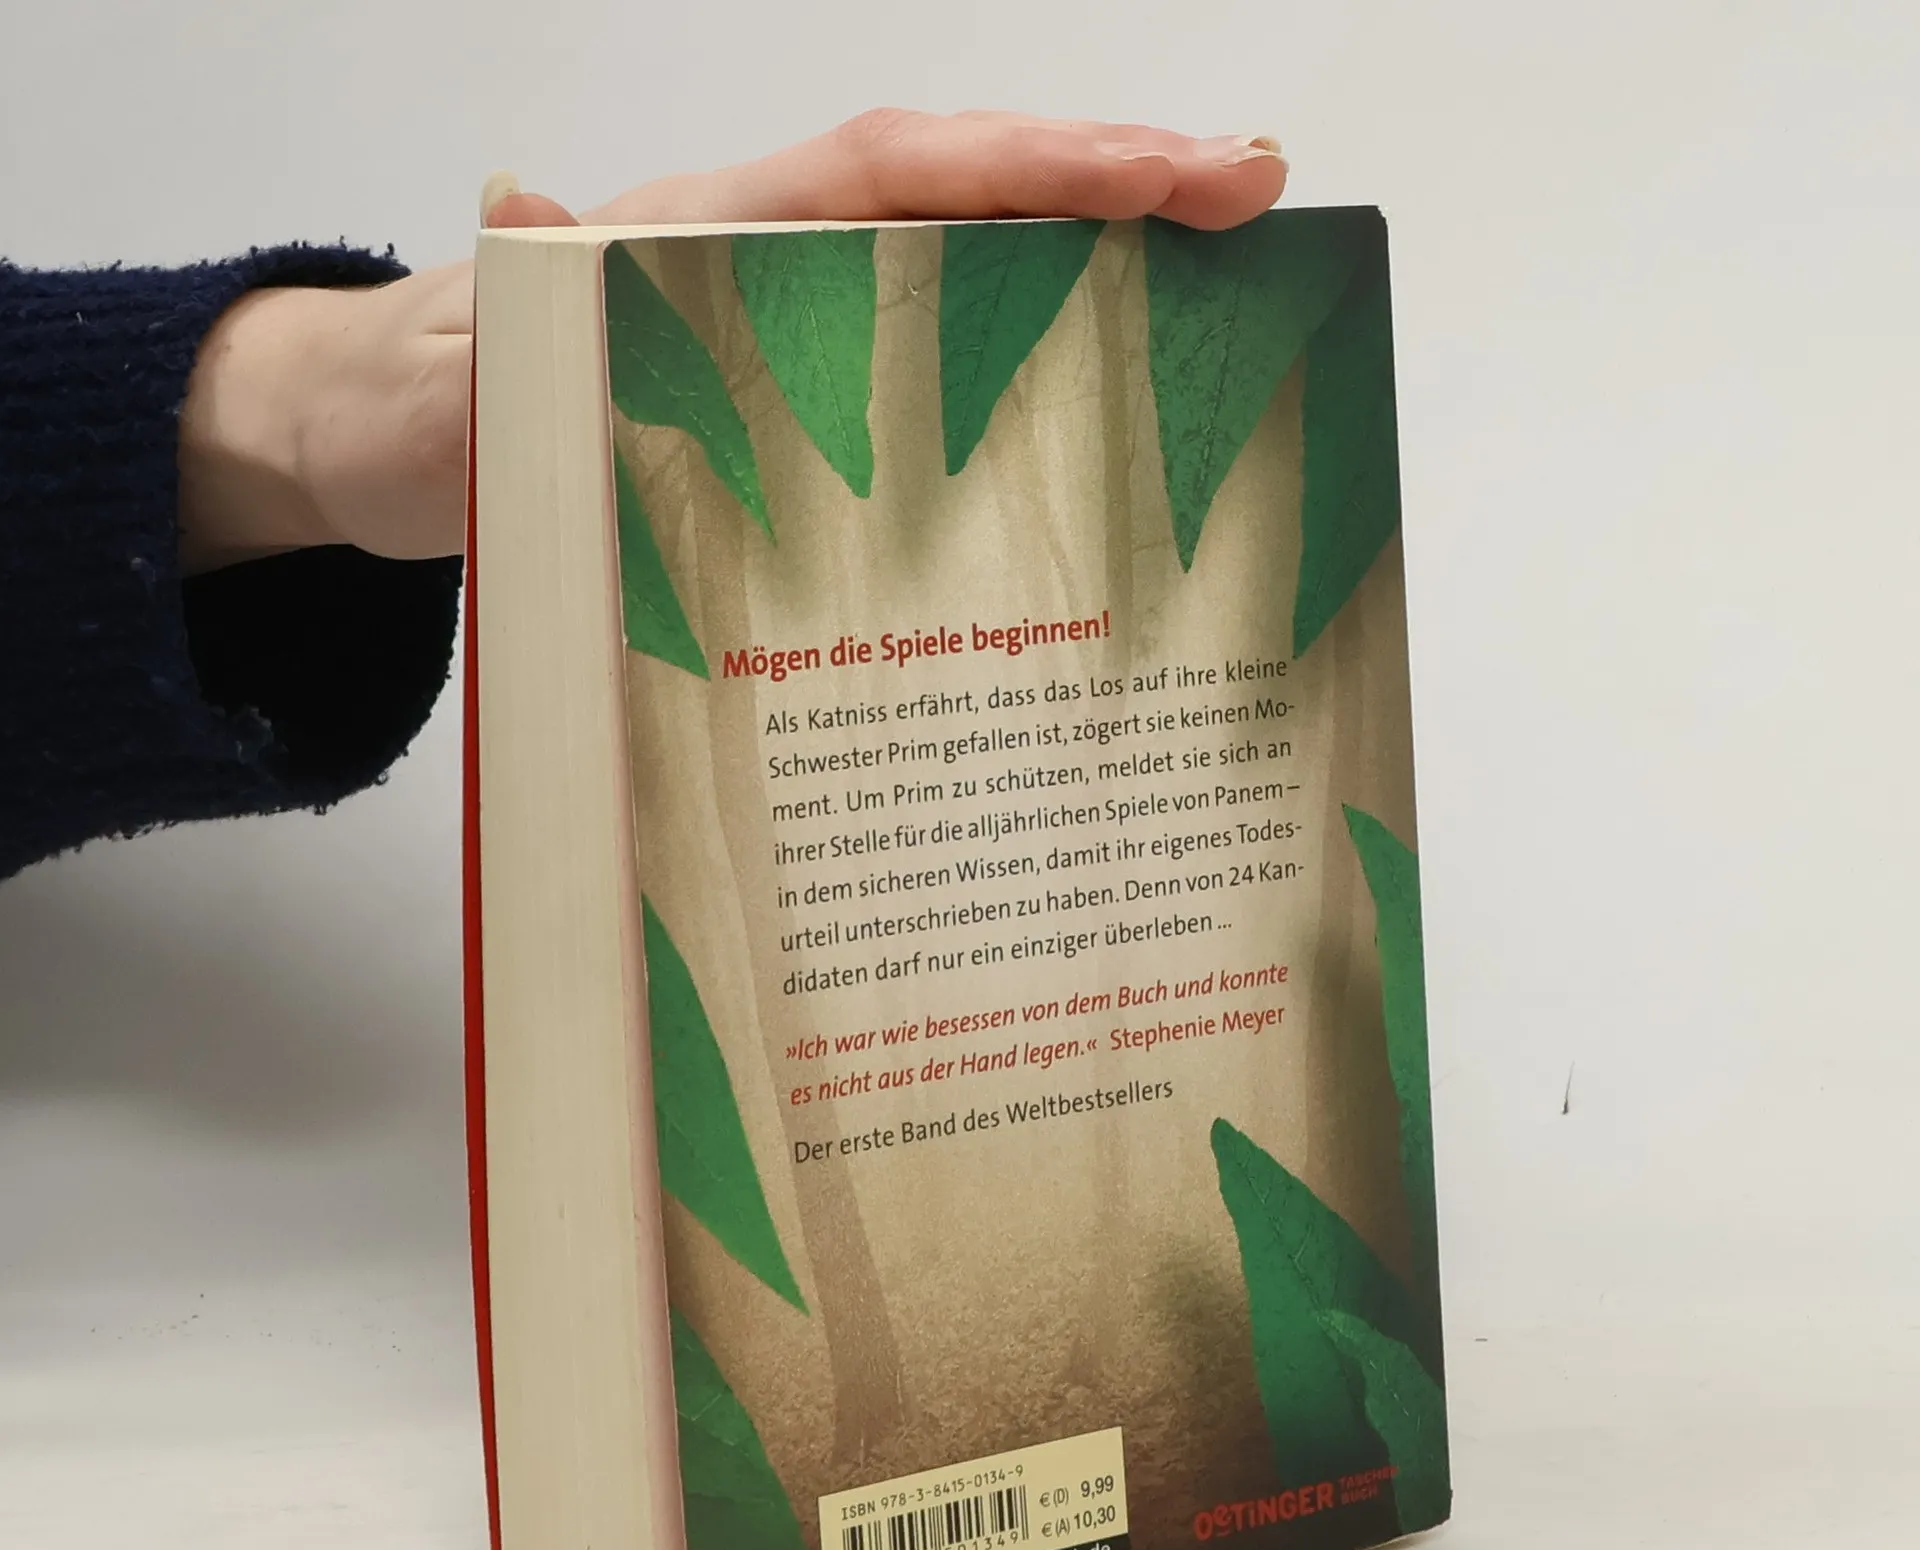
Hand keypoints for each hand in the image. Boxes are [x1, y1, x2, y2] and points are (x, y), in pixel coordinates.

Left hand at [178, 111, 1286, 572]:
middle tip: (1256, 200)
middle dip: (1115, 190)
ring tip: (1229, 303)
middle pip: (969, 202)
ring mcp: (800, 336)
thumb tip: (520, 204)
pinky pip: (935, 375)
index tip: (1163, 171)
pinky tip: (1106, 424)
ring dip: (1097, 282)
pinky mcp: (807, 409)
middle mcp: (775, 266)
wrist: (391, 449)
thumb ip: (504, 311)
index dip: (1027, 168)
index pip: (894, 177)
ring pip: (970, 281)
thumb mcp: (453, 375)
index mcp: (711, 237)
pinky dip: (1029, 379)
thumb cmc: (428, 406)